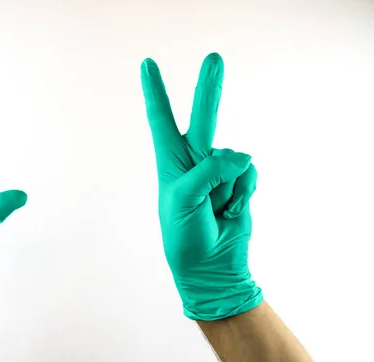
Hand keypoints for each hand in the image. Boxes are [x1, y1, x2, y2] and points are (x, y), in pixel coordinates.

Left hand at [141, 53, 261, 320]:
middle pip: (203, 117)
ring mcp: (218, 172)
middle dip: (208, 88)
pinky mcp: (239, 183)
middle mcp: (194, 161)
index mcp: (169, 161)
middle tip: (214, 58)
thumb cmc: (185, 235)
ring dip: (227, 186)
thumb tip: (241, 154)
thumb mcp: (184, 199)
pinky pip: (249, 172)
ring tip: (214, 208)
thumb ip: (210, 169)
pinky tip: (231, 208)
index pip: (161, 119)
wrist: (211, 266)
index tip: (148, 65)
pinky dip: (243, 191)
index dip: (155, 92)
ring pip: (232, 157)